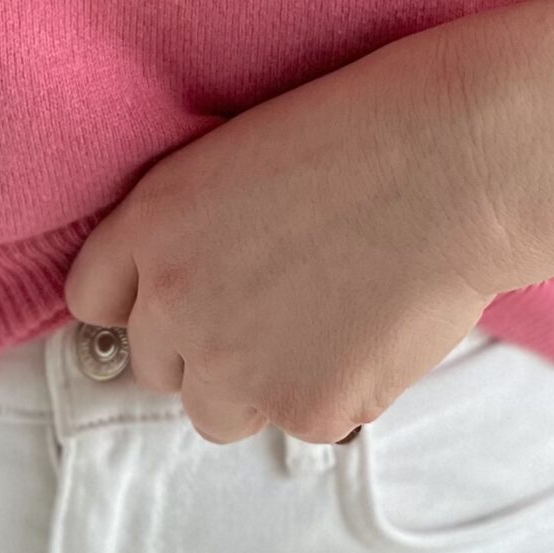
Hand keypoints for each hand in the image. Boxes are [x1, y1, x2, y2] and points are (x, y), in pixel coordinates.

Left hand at [64, 19, 508, 446]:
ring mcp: (235, 367)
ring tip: (328, 320)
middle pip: (157, 364)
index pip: (94, 297)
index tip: (189, 289)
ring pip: (218, 412)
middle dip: (206, 343)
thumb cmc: (369, 130)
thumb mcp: (243, 155)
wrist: (459, 161)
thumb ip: (196, 228)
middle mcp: (173, 304)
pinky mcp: (305, 411)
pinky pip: (304, 422)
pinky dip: (337, 391)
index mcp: (150, 223)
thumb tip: (198, 289)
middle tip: (279, 300)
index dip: (145, 295)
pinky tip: (378, 329)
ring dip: (259, 382)